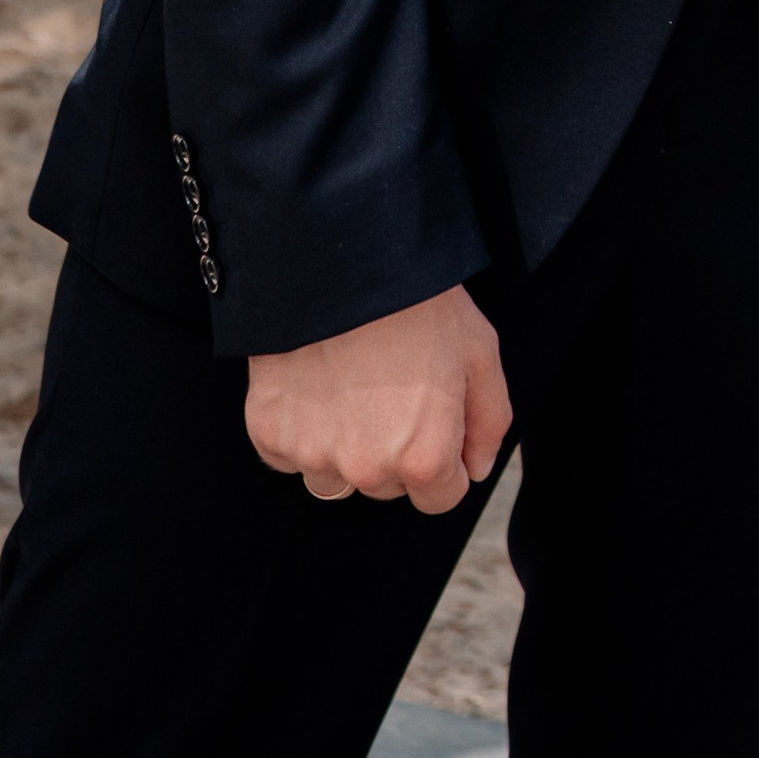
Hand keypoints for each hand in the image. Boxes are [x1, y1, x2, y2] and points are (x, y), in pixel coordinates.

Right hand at [245, 285, 511, 513]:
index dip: (444, 460)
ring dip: (345, 448)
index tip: (435, 419)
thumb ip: (489, 422)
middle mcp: (366, 470)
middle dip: (397, 450)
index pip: (440, 498)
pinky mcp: (269, 434)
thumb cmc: (420, 302)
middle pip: (388, 486)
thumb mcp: (481, 352)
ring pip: (336, 478)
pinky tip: (316, 382)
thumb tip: (475, 469)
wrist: (342, 259)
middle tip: (394, 385)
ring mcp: (312, 455)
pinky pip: (290, 455)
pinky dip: (303, 428)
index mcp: (423, 458)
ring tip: (352, 385)